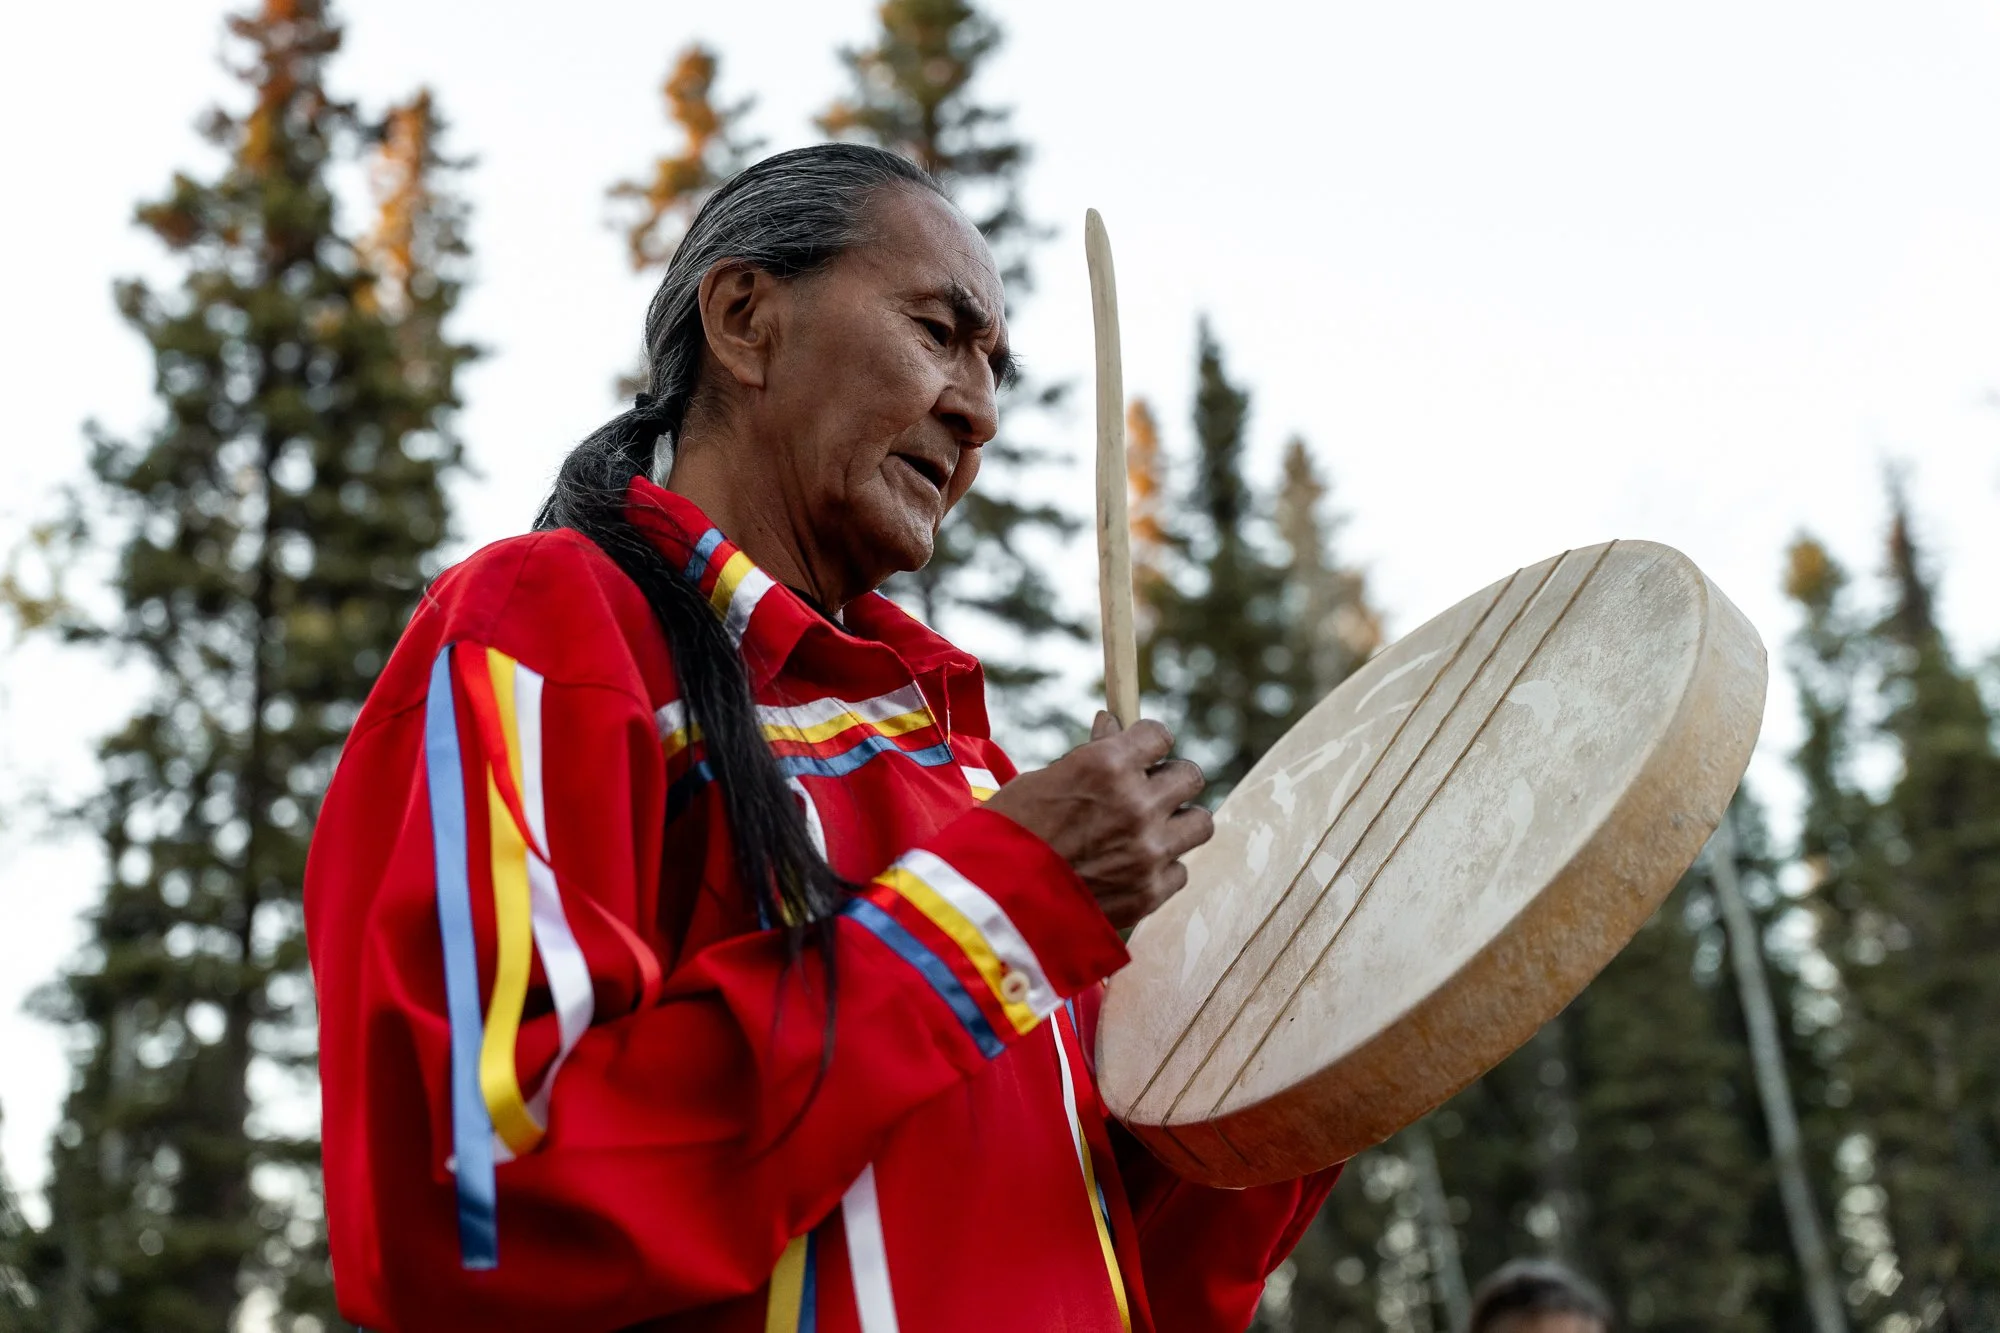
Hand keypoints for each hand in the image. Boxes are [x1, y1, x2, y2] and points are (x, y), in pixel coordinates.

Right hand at [983, 712, 1214, 928]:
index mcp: (1107, 765)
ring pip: (1199, 823)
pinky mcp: (1150, 892)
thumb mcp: (1043, 780)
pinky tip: (1132, 869)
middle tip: (1148, 793)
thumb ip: (1090, 757)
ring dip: (1177, 824)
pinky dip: (1160, 869)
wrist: (991, 903)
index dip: (1147, 744)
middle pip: (1189, 777)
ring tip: (1150, 832)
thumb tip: (1111, 725)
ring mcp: (1148, 851)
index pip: (1159, 736)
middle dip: (1169, 782)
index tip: (1140, 753)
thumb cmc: (1007, 833)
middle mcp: (1137, 804)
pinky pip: (1179, 870)